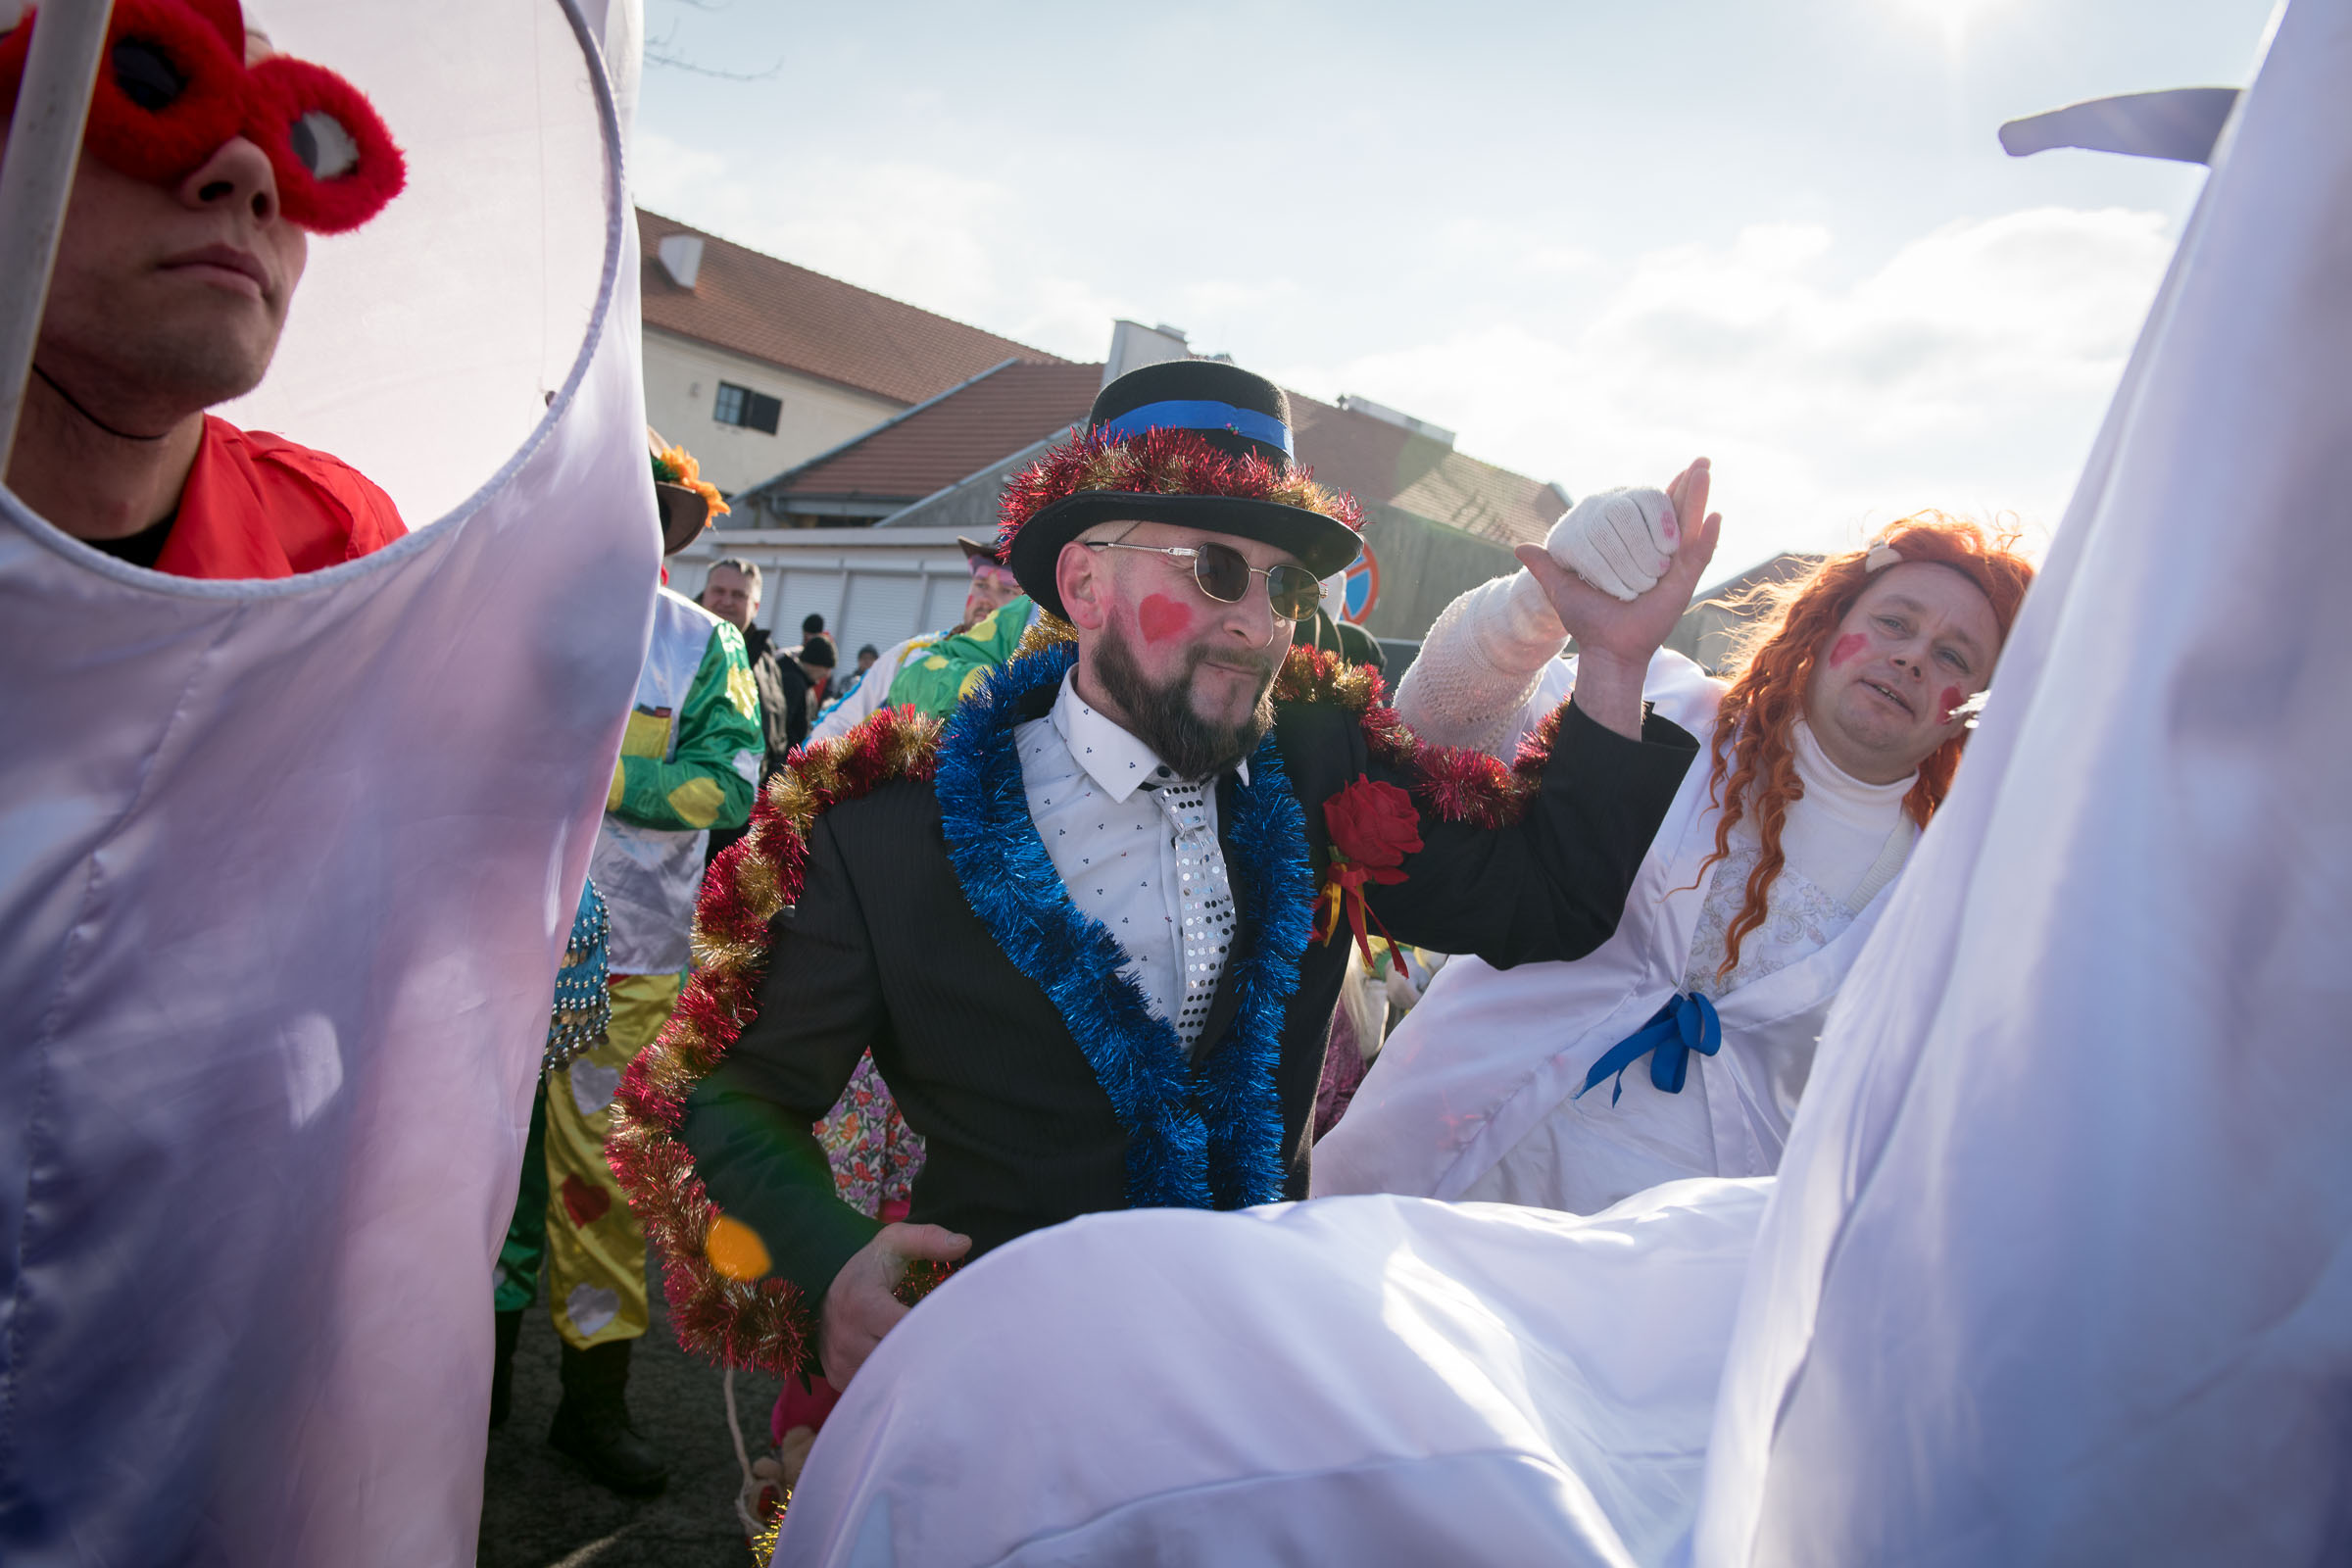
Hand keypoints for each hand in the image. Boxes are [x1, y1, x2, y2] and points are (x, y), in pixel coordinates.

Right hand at [817, 1222, 970, 1387]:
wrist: (821, 1292)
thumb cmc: (866, 1268)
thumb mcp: (893, 1243)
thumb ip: (927, 1239)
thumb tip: (964, 1243)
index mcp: (862, 1303)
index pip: (906, 1328)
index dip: (935, 1329)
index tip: (958, 1327)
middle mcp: (847, 1338)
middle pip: (900, 1359)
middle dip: (928, 1355)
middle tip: (956, 1350)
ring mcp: (841, 1363)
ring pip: (889, 1379)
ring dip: (913, 1372)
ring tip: (936, 1361)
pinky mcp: (839, 1380)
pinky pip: (875, 1390)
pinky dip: (894, 1383)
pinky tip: (911, 1372)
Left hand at [1519, 459, 1720, 737]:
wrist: (1604, 648)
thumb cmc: (1589, 620)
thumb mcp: (1563, 587)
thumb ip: (1547, 565)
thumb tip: (1519, 547)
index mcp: (1638, 552)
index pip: (1653, 515)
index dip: (1664, 492)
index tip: (1672, 472)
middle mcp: (1661, 557)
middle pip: (1678, 514)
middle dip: (1689, 486)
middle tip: (1700, 459)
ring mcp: (1675, 568)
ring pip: (1690, 526)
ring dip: (1698, 497)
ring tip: (1705, 468)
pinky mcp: (1683, 583)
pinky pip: (1699, 555)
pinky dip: (1708, 536)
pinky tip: (1715, 516)